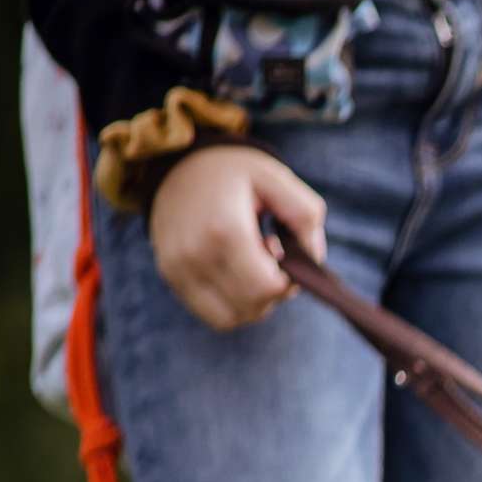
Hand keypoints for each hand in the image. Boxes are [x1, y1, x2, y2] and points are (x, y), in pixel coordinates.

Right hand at [147, 145, 328, 330]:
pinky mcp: (170, 275)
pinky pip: (211, 313)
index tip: (282, 254)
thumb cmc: (233, 172)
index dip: (287, 281)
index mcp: (224, 230)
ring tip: (250, 267)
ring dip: (253, 303)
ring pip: (232, 317)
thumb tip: (312, 259)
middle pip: (253, 307)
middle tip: (269, 260)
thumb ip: (305, 216)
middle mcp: (195, 254)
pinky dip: (231, 305)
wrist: (175, 163)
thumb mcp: (275, 177)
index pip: (268, 288)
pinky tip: (234, 275)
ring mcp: (177, 268)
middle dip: (273, 292)